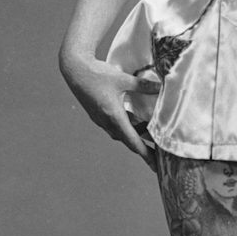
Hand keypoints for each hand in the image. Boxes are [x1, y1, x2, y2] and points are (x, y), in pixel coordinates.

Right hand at [60, 51, 160, 169]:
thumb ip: (143, 85)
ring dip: (135, 135)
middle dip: (144, 149)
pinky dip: (127, 126)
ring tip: (151, 136)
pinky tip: (136, 120)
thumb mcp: (123, 79)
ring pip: (121, 133)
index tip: (154, 165)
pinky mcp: (98, 114)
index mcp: (114, 116)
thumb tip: (162, 86)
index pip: (133, 141)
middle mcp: (106, 121)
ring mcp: (101, 119)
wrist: (75, 69)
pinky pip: (115, 126)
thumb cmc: (97, 73)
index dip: (145, 154)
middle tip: (158, 156)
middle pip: (128, 140)